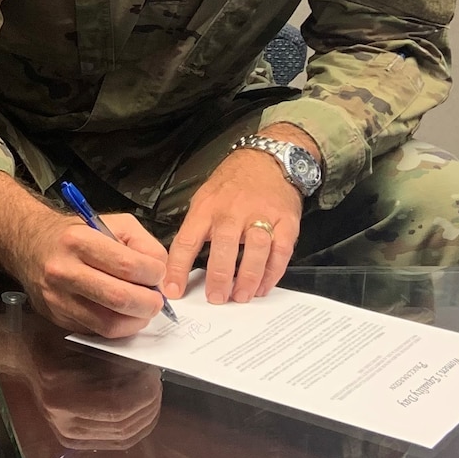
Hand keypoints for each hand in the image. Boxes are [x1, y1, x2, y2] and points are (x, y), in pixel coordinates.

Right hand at [14, 206, 168, 340]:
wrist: (30, 244)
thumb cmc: (75, 234)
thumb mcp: (113, 223)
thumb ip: (143, 244)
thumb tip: (162, 273)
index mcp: (79, 241)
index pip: (128, 266)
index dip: (154, 274)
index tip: (159, 274)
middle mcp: (65, 271)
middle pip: (119, 298)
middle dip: (149, 303)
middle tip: (157, 299)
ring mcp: (58, 298)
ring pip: (109, 323)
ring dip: (135, 320)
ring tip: (141, 309)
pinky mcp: (57, 317)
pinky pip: (96, 331)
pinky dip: (117, 326)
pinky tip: (122, 314)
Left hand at [164, 141, 303, 305]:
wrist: (268, 159)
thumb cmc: (232, 183)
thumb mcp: (204, 198)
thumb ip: (196, 228)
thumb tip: (180, 266)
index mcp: (206, 207)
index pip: (187, 240)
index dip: (178, 268)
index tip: (173, 291)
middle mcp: (232, 211)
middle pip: (224, 246)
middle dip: (219, 276)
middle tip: (217, 298)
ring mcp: (261, 215)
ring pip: (256, 249)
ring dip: (248, 277)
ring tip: (241, 296)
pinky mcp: (286, 220)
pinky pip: (281, 250)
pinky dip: (273, 272)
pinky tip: (263, 286)